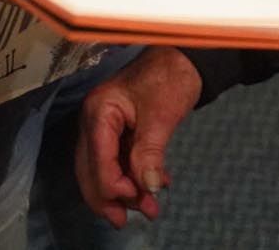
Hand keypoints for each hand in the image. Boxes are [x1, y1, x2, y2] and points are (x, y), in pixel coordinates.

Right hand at [73, 46, 203, 226]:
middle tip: (126, 221)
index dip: (113, 186)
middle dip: (110, 198)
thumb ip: (150, 153)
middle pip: (91, 169)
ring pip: (105, 168)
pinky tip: (155, 185)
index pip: (97, 160)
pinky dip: (134, 175)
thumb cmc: (171, 76)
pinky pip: (119, 159)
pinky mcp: (118, 129)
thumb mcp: (161, 116)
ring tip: (150, 208)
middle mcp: (94, 119)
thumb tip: (147, 188)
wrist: (187, 56)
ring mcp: (104, 124)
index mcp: (99, 111)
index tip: (137, 199)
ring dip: (125, 190)